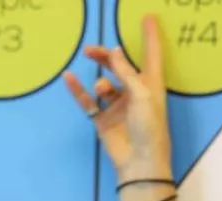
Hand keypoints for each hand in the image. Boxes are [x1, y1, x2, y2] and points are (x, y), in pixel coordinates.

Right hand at [63, 14, 172, 180]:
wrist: (139, 162)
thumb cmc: (149, 127)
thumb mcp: (141, 94)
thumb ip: (125, 72)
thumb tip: (113, 50)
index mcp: (151, 84)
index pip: (151, 54)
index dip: (150, 36)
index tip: (147, 16)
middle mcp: (135, 92)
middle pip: (120, 67)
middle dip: (106, 57)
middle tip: (91, 51)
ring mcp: (118, 106)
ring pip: (104, 84)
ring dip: (100, 82)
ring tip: (102, 89)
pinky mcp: (103, 119)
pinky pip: (88, 101)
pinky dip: (78, 90)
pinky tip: (69, 78)